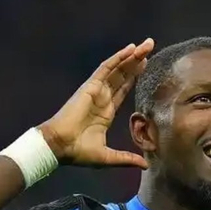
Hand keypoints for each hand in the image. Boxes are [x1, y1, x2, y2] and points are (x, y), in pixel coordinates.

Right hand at [38, 38, 154, 168]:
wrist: (59, 146)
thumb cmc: (78, 152)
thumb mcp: (108, 157)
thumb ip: (126, 158)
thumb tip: (145, 164)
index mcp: (106, 111)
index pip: (123, 90)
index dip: (134, 77)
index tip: (146, 65)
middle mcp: (102, 98)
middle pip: (123, 75)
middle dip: (137, 61)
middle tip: (150, 47)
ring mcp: (96, 90)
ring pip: (118, 69)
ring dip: (132, 56)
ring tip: (147, 44)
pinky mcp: (90, 86)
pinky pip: (106, 68)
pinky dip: (118, 58)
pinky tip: (130, 49)